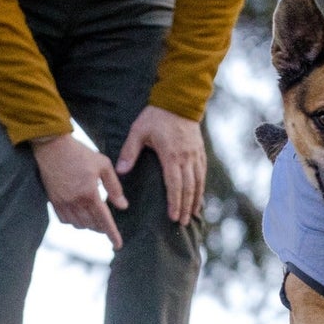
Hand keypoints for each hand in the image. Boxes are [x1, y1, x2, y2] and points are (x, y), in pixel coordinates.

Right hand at [31, 134, 127, 250]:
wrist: (52, 147)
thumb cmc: (80, 153)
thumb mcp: (103, 165)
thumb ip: (114, 187)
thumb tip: (123, 205)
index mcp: (90, 194)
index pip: (104, 220)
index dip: (112, 234)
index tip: (118, 245)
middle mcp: (76, 202)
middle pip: (92, 225)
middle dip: (102, 227)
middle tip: (107, 224)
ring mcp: (63, 203)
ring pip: (78, 225)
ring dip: (88, 225)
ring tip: (95, 217)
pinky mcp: (53, 201)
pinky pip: (65, 220)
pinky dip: (74, 221)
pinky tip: (79, 213)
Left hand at [116, 106, 205, 224]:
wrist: (179, 100)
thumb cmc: (156, 116)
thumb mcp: (138, 131)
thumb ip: (129, 152)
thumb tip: (120, 171)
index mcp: (171, 155)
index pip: (174, 184)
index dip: (174, 202)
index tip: (173, 217)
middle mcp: (186, 158)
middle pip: (188, 188)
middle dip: (185, 207)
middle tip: (182, 223)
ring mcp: (195, 155)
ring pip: (198, 182)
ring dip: (195, 200)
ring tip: (192, 215)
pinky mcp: (200, 151)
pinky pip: (203, 173)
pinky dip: (201, 187)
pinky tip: (199, 196)